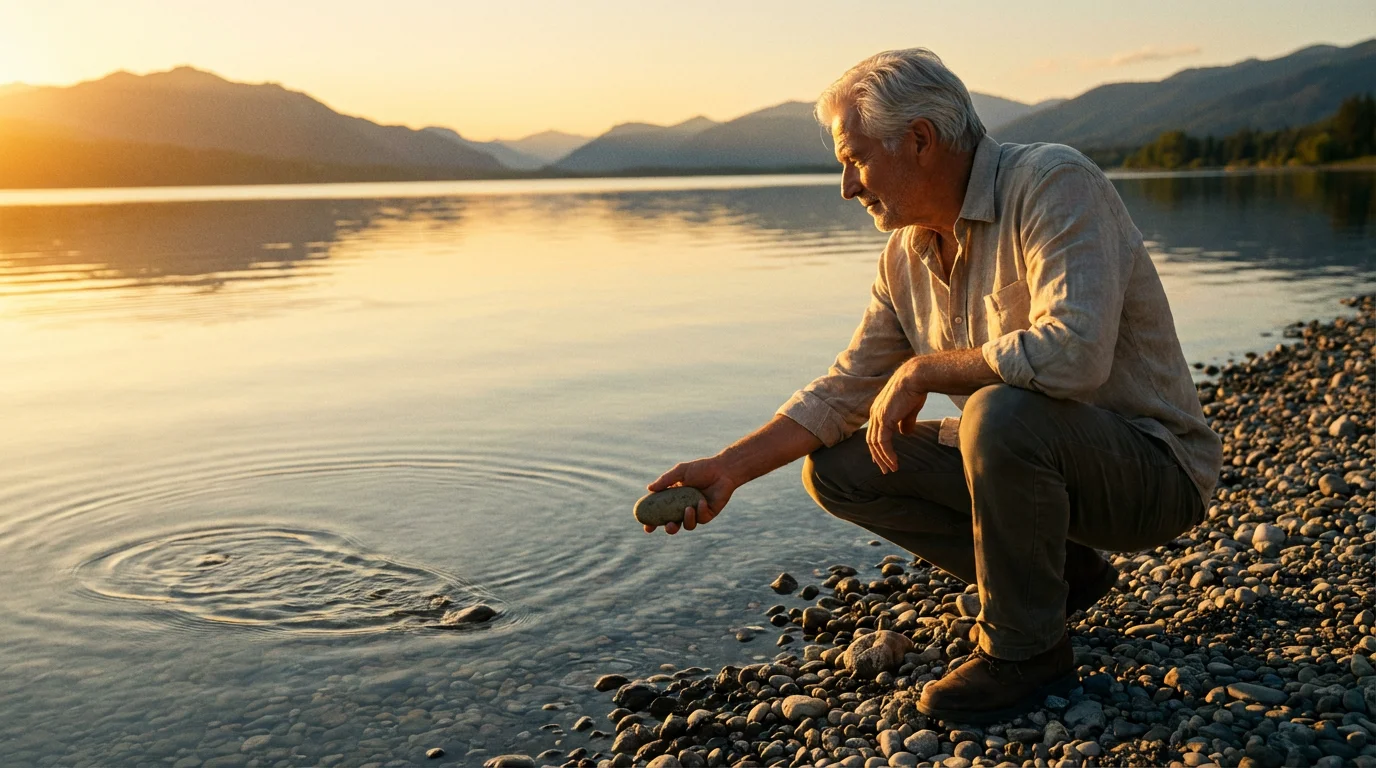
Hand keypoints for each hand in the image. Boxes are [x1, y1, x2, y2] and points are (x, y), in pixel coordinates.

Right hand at [644, 456, 737, 534]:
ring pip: (688, 525)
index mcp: (674, 498)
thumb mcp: (680, 472)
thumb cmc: (701, 468)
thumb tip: (649, 488)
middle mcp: (683, 507)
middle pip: (673, 524)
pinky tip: (702, 501)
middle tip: (669, 525)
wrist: (722, 470)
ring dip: (686, 520)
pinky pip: (701, 519)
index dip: (653, 521)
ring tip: (688, 509)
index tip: (647, 526)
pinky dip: (700, 512)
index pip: (660, 512)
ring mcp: (696, 512)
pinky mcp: (708, 514)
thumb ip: (665, 480)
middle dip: (669, 528)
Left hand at [867, 358, 927, 473]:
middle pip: (871, 440)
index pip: (873, 433)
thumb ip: (905, 422)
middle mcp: (875, 414)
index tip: (882, 459)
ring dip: (883, 458)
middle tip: (885, 469)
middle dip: (878, 457)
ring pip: (875, 444)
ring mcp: (878, 416)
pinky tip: (894, 463)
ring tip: (891, 469)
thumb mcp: (909, 410)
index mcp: (878, 410)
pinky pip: (883, 442)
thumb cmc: (915, 389)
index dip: (877, 448)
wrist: (916, 378)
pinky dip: (887, 454)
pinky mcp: (884, 419)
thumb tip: (905, 434)